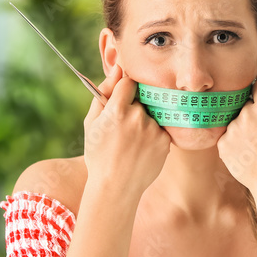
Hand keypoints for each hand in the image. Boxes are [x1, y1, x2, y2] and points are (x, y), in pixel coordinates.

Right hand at [83, 63, 170, 197]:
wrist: (115, 188)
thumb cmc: (98, 154)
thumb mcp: (91, 122)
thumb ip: (103, 92)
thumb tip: (117, 68)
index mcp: (117, 110)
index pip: (128, 82)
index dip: (123, 92)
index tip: (120, 103)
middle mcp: (138, 117)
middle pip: (141, 98)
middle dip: (133, 107)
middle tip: (122, 130)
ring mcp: (154, 130)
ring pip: (150, 114)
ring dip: (143, 122)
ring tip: (130, 143)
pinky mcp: (164, 141)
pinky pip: (159, 129)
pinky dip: (152, 136)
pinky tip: (140, 150)